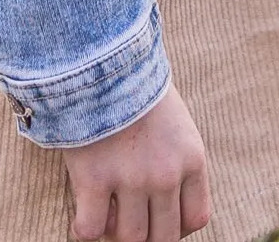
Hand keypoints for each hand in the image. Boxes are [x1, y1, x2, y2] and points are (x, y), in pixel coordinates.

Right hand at [65, 85, 210, 241]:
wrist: (103, 55)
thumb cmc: (134, 84)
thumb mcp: (173, 120)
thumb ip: (175, 157)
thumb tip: (162, 196)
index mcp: (191, 158)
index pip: (196, 218)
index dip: (174, 226)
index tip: (156, 215)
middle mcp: (166, 175)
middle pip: (162, 237)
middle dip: (144, 235)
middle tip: (126, 217)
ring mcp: (132, 180)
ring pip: (128, 238)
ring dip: (114, 231)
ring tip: (105, 213)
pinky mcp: (95, 179)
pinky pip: (90, 230)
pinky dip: (84, 229)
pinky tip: (82, 213)